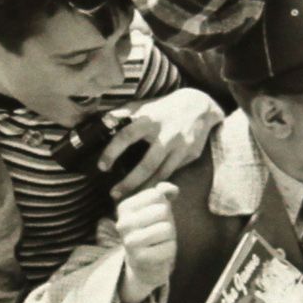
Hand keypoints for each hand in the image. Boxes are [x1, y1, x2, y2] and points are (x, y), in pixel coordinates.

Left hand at [99, 87, 220, 192]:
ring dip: (144, 188)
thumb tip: (103, 121)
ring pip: (162, 174)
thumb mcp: (144, 105)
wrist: (199, 105)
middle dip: (130, 182)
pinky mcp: (191, 154)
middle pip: (147, 165)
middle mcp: (167, 134)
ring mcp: (182, 146)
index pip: (127, 136)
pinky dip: (160, 182)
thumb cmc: (164, 107)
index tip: (102, 167)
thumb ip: (124, 113)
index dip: (112, 152)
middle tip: (114, 194)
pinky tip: (149, 189)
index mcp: (150, 120)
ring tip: (130, 198)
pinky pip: (173, 172)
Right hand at [115, 183, 181, 302]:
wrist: (144, 261)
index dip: (163, 204)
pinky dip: (169, 249)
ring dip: (169, 235)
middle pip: (162, 210)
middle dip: (167, 220)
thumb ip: (164, 193)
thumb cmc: (152, 228)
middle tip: (158, 230)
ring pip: (166, 228)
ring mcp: (130, 242)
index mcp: (124, 207)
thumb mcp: (156, 207)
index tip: (154, 215)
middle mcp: (123, 223)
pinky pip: (169, 247)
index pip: (156, 194)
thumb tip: (172, 189)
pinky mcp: (141, 259)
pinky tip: (158, 252)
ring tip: (158, 240)